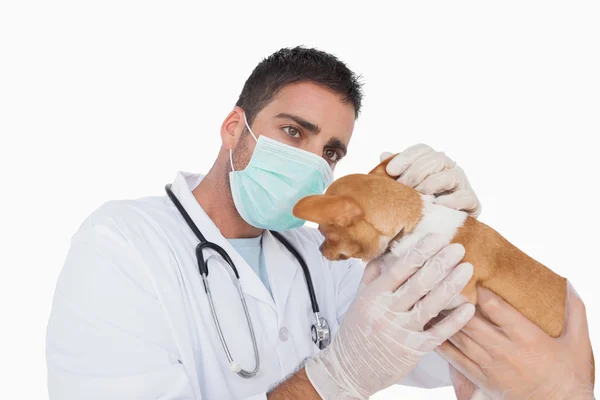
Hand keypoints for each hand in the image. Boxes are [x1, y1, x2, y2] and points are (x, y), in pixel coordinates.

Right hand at [304, 233, 475, 398]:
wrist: (350, 368)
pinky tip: (469, 307)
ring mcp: (401, 331)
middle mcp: (387, 311)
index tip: (438, 238)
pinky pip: (439, 332)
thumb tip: (388, 251)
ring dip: (452, 285)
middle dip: (441, 262)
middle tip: (459, 248)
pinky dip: (455, 320)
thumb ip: (374, 275)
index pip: (400, 267)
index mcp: (374, 295)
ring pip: (431, 304)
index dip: (420, 250)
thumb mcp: (360, 299)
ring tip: (467, 268)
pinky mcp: (413, 349)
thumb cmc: (356, 331)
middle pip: (419, 282)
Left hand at [381, 144, 481, 217]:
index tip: (391, 171)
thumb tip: (384, 155)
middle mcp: (450, 169)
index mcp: (434, 162)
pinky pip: (464, 197)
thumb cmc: (419, 206)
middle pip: (436, 159)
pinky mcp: (472, 203)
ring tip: (417, 196)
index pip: (423, 150)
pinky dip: (449, 201)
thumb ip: (396, 173)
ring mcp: (463, 184)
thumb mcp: (404, 188)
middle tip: (402, 186)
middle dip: (416, 172)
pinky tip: (436, 205)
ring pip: (450, 176)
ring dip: (430, 185)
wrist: (440, 232)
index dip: (406, 157)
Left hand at [435, 284, 595, 399]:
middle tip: (441, 279)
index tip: (468, 271)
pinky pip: (454, 357)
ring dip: (443, 317)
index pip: (496, 307)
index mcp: (527, 337)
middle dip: (453, 299)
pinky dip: (440, 341)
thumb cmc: (569, 374)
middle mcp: (504, 350)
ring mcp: (489, 365)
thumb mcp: (577, 342)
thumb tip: (569, 284)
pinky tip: (430, 326)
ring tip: (430, 297)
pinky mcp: (480, 377)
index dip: (479, 288)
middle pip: (470, 320)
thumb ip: (574, 311)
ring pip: (459, 336)